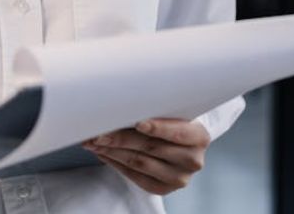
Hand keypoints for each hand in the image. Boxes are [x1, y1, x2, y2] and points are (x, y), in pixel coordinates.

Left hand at [81, 118, 210, 195]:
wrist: (181, 144)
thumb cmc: (172, 121)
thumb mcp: (172, 112)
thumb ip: (155, 109)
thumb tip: (121, 105)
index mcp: (199, 137)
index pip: (178, 132)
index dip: (157, 127)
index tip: (137, 122)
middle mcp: (192, 160)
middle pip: (151, 147)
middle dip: (121, 138)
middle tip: (99, 131)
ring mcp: (179, 178)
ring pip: (139, 162)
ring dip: (112, 151)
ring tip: (93, 141)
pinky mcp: (163, 188)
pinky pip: (134, 176)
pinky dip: (115, 162)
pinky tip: (102, 152)